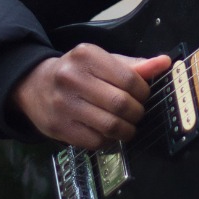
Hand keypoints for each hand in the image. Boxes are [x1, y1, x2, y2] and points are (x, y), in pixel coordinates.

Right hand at [10, 44, 171, 148]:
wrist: (33, 85)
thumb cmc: (76, 72)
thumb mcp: (102, 62)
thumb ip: (133, 65)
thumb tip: (164, 63)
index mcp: (87, 56)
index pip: (129, 79)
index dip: (144, 92)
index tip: (143, 96)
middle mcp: (72, 78)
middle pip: (121, 104)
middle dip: (137, 113)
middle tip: (136, 113)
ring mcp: (63, 105)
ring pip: (110, 126)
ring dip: (126, 130)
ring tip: (126, 126)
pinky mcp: (58, 128)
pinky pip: (95, 141)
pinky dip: (109, 141)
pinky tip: (108, 133)